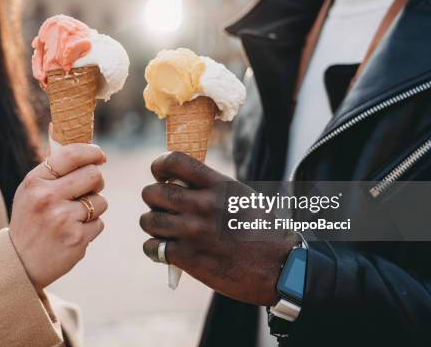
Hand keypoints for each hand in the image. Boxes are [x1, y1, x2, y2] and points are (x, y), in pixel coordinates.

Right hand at [9, 133, 107, 292]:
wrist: (19, 263)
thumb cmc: (30, 219)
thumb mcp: (31, 189)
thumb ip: (51, 163)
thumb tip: (57, 123)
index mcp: (35, 181)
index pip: (72, 155)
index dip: (92, 152)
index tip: (100, 156)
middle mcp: (47, 198)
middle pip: (94, 175)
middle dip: (95, 182)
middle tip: (87, 190)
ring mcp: (62, 219)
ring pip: (101, 201)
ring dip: (93, 208)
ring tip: (73, 217)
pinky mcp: (77, 239)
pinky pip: (100, 223)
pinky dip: (91, 228)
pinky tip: (73, 233)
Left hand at [139, 152, 297, 305]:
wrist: (281, 268)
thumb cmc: (264, 231)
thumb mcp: (242, 197)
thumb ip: (212, 188)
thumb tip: (182, 183)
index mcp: (218, 185)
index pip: (174, 161)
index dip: (159, 166)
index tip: (160, 175)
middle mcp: (203, 205)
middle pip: (152, 192)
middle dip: (153, 199)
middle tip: (162, 207)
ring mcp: (193, 232)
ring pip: (148, 221)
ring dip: (152, 225)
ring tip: (163, 229)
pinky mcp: (189, 258)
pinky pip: (153, 248)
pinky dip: (155, 249)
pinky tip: (165, 250)